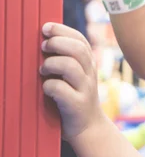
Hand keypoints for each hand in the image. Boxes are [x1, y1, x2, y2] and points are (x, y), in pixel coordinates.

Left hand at [40, 23, 105, 142]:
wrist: (88, 128)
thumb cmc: (74, 99)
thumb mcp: (76, 77)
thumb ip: (67, 60)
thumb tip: (44, 40)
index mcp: (89, 64)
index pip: (80, 39)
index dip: (62, 30)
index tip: (45, 28)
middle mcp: (89, 74)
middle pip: (77, 49)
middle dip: (56, 43)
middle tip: (42, 47)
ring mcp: (85, 89)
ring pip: (70, 66)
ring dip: (51, 64)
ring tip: (43, 71)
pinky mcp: (77, 105)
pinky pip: (60, 89)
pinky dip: (49, 86)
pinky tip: (46, 89)